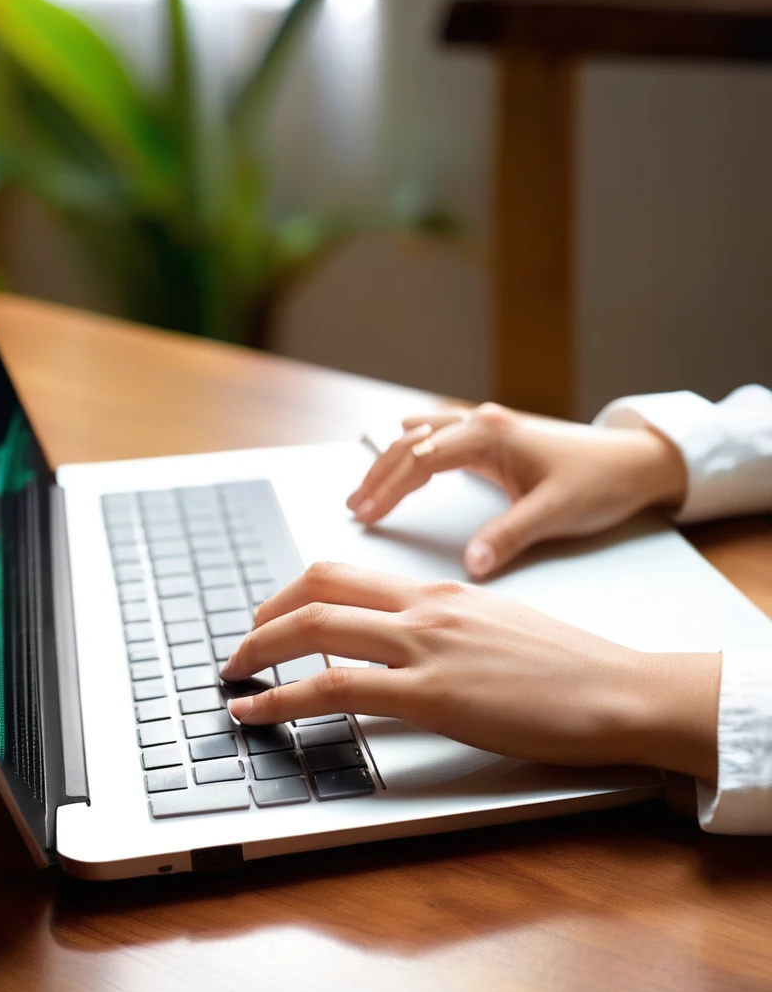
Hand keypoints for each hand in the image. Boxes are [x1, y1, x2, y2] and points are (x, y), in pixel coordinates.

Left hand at [221, 563, 719, 781]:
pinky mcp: (432, 695)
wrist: (620, 690)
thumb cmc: (567, 666)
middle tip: (241, 647)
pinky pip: (336, 689)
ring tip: (233, 676)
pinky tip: (258, 713)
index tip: (270, 619)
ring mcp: (425, 646)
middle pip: (317, 589)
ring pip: (316, 629)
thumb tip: (401, 642)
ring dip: (259, 651)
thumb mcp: (494, 627)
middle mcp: (423, 607)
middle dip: (264, 617)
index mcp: (438, 591)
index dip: (293, 594)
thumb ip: (441, 627)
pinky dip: (283, 699)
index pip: (343, 575)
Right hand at [347, 403, 687, 577]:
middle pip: (411, 444)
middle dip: (378, 476)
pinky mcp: (494, 435)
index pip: (420, 459)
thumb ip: (507, 537)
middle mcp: (482, 424)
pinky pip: (438, 434)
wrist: (637, 461)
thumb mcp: (554, 513)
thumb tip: (470, 566)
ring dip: (391, 462)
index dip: (388, 487)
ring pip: (421, 436)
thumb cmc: (600, 481)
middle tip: (355, 509)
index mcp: (489, 437)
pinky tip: (402, 454)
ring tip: (366, 491)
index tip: (365, 515)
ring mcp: (487, 426)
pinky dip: (413, 450)